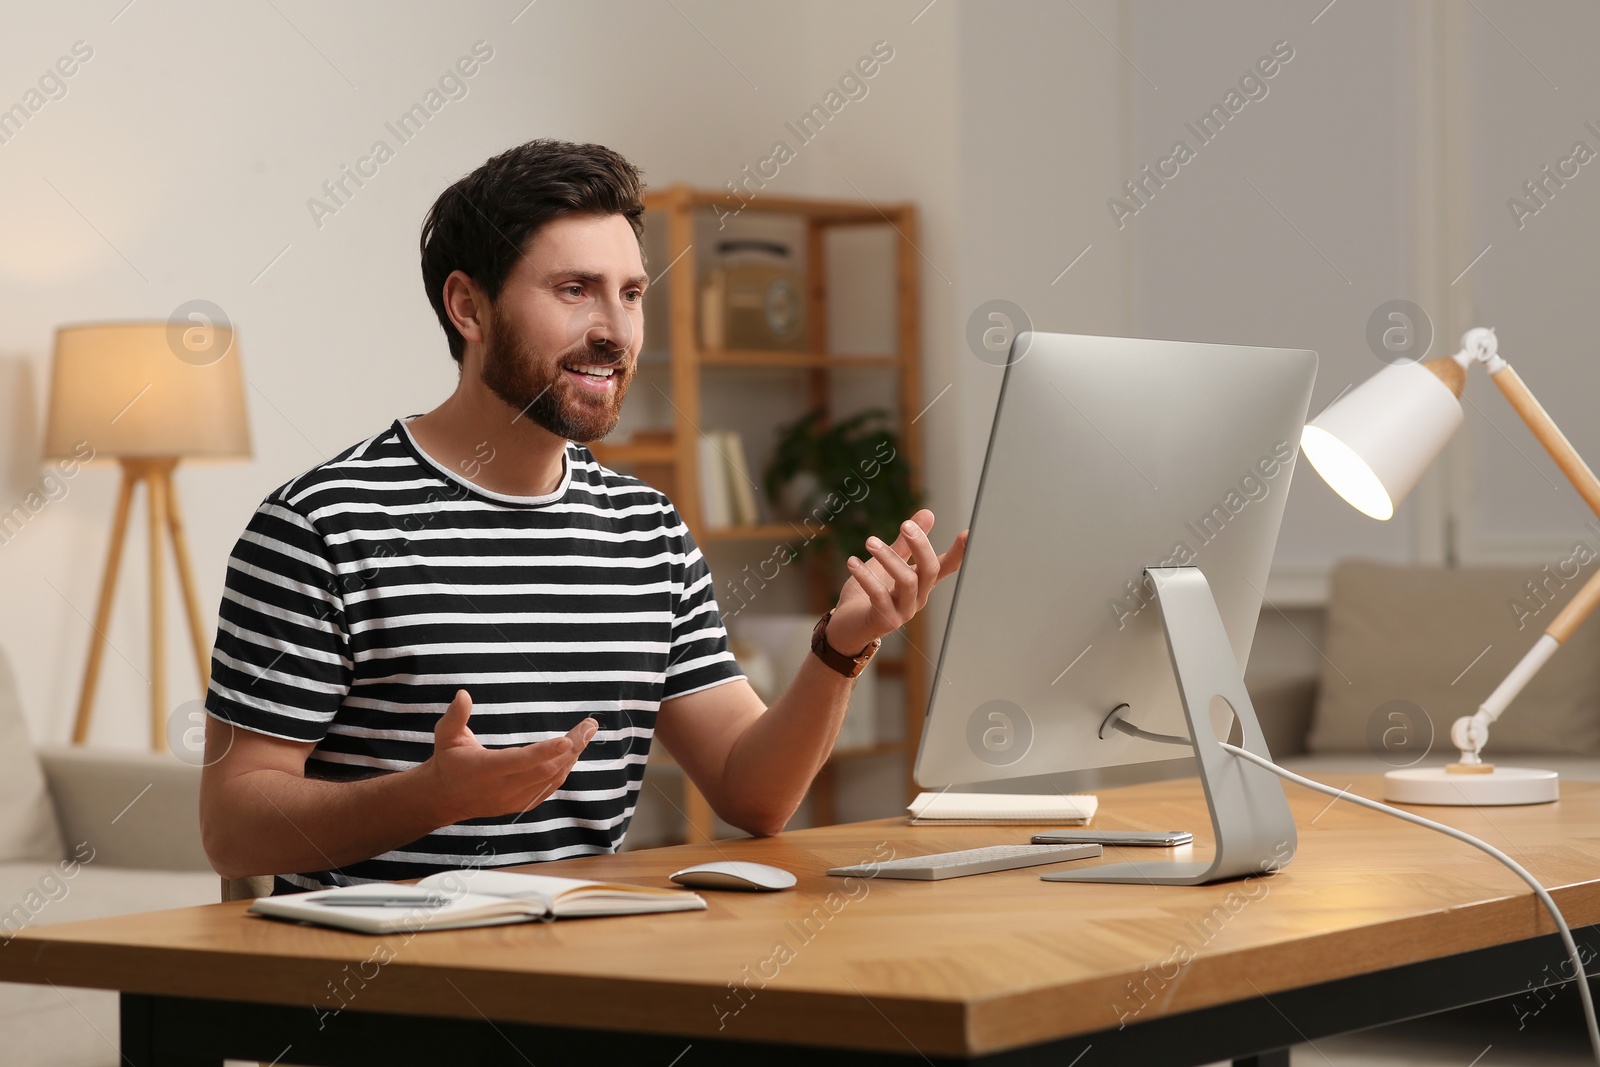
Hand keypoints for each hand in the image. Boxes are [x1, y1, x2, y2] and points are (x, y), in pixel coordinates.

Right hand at [420, 689, 596, 823]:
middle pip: (545, 770)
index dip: (544, 752)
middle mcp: (502, 788)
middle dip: (572, 747)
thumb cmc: (447, 761)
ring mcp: (513, 799)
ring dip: (571, 758)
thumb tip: (463, 694)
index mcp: (485, 769)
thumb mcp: (445, 736)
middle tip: (590, 725)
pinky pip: (547, 789)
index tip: (567, 740)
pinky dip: (563, 771)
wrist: (443, 799)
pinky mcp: (520, 805)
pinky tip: (573, 753)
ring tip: (586, 733)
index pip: (519, 761)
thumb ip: (455, 716)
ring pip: (551, 780)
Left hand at [827, 509, 969, 653]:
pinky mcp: (885, 621)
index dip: (959, 552)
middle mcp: (918, 598)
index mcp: (921, 583)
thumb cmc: (867, 594)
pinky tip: (852, 562)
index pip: (946, 566)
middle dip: (920, 545)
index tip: (968, 533)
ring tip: (870, 541)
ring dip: (889, 558)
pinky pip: (879, 595)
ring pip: (907, 581)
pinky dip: (866, 576)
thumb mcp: (887, 563)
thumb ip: (906, 542)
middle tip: (905, 525)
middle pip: (930, 570)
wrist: (846, 626)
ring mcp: (904, 611)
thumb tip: (928, 512)